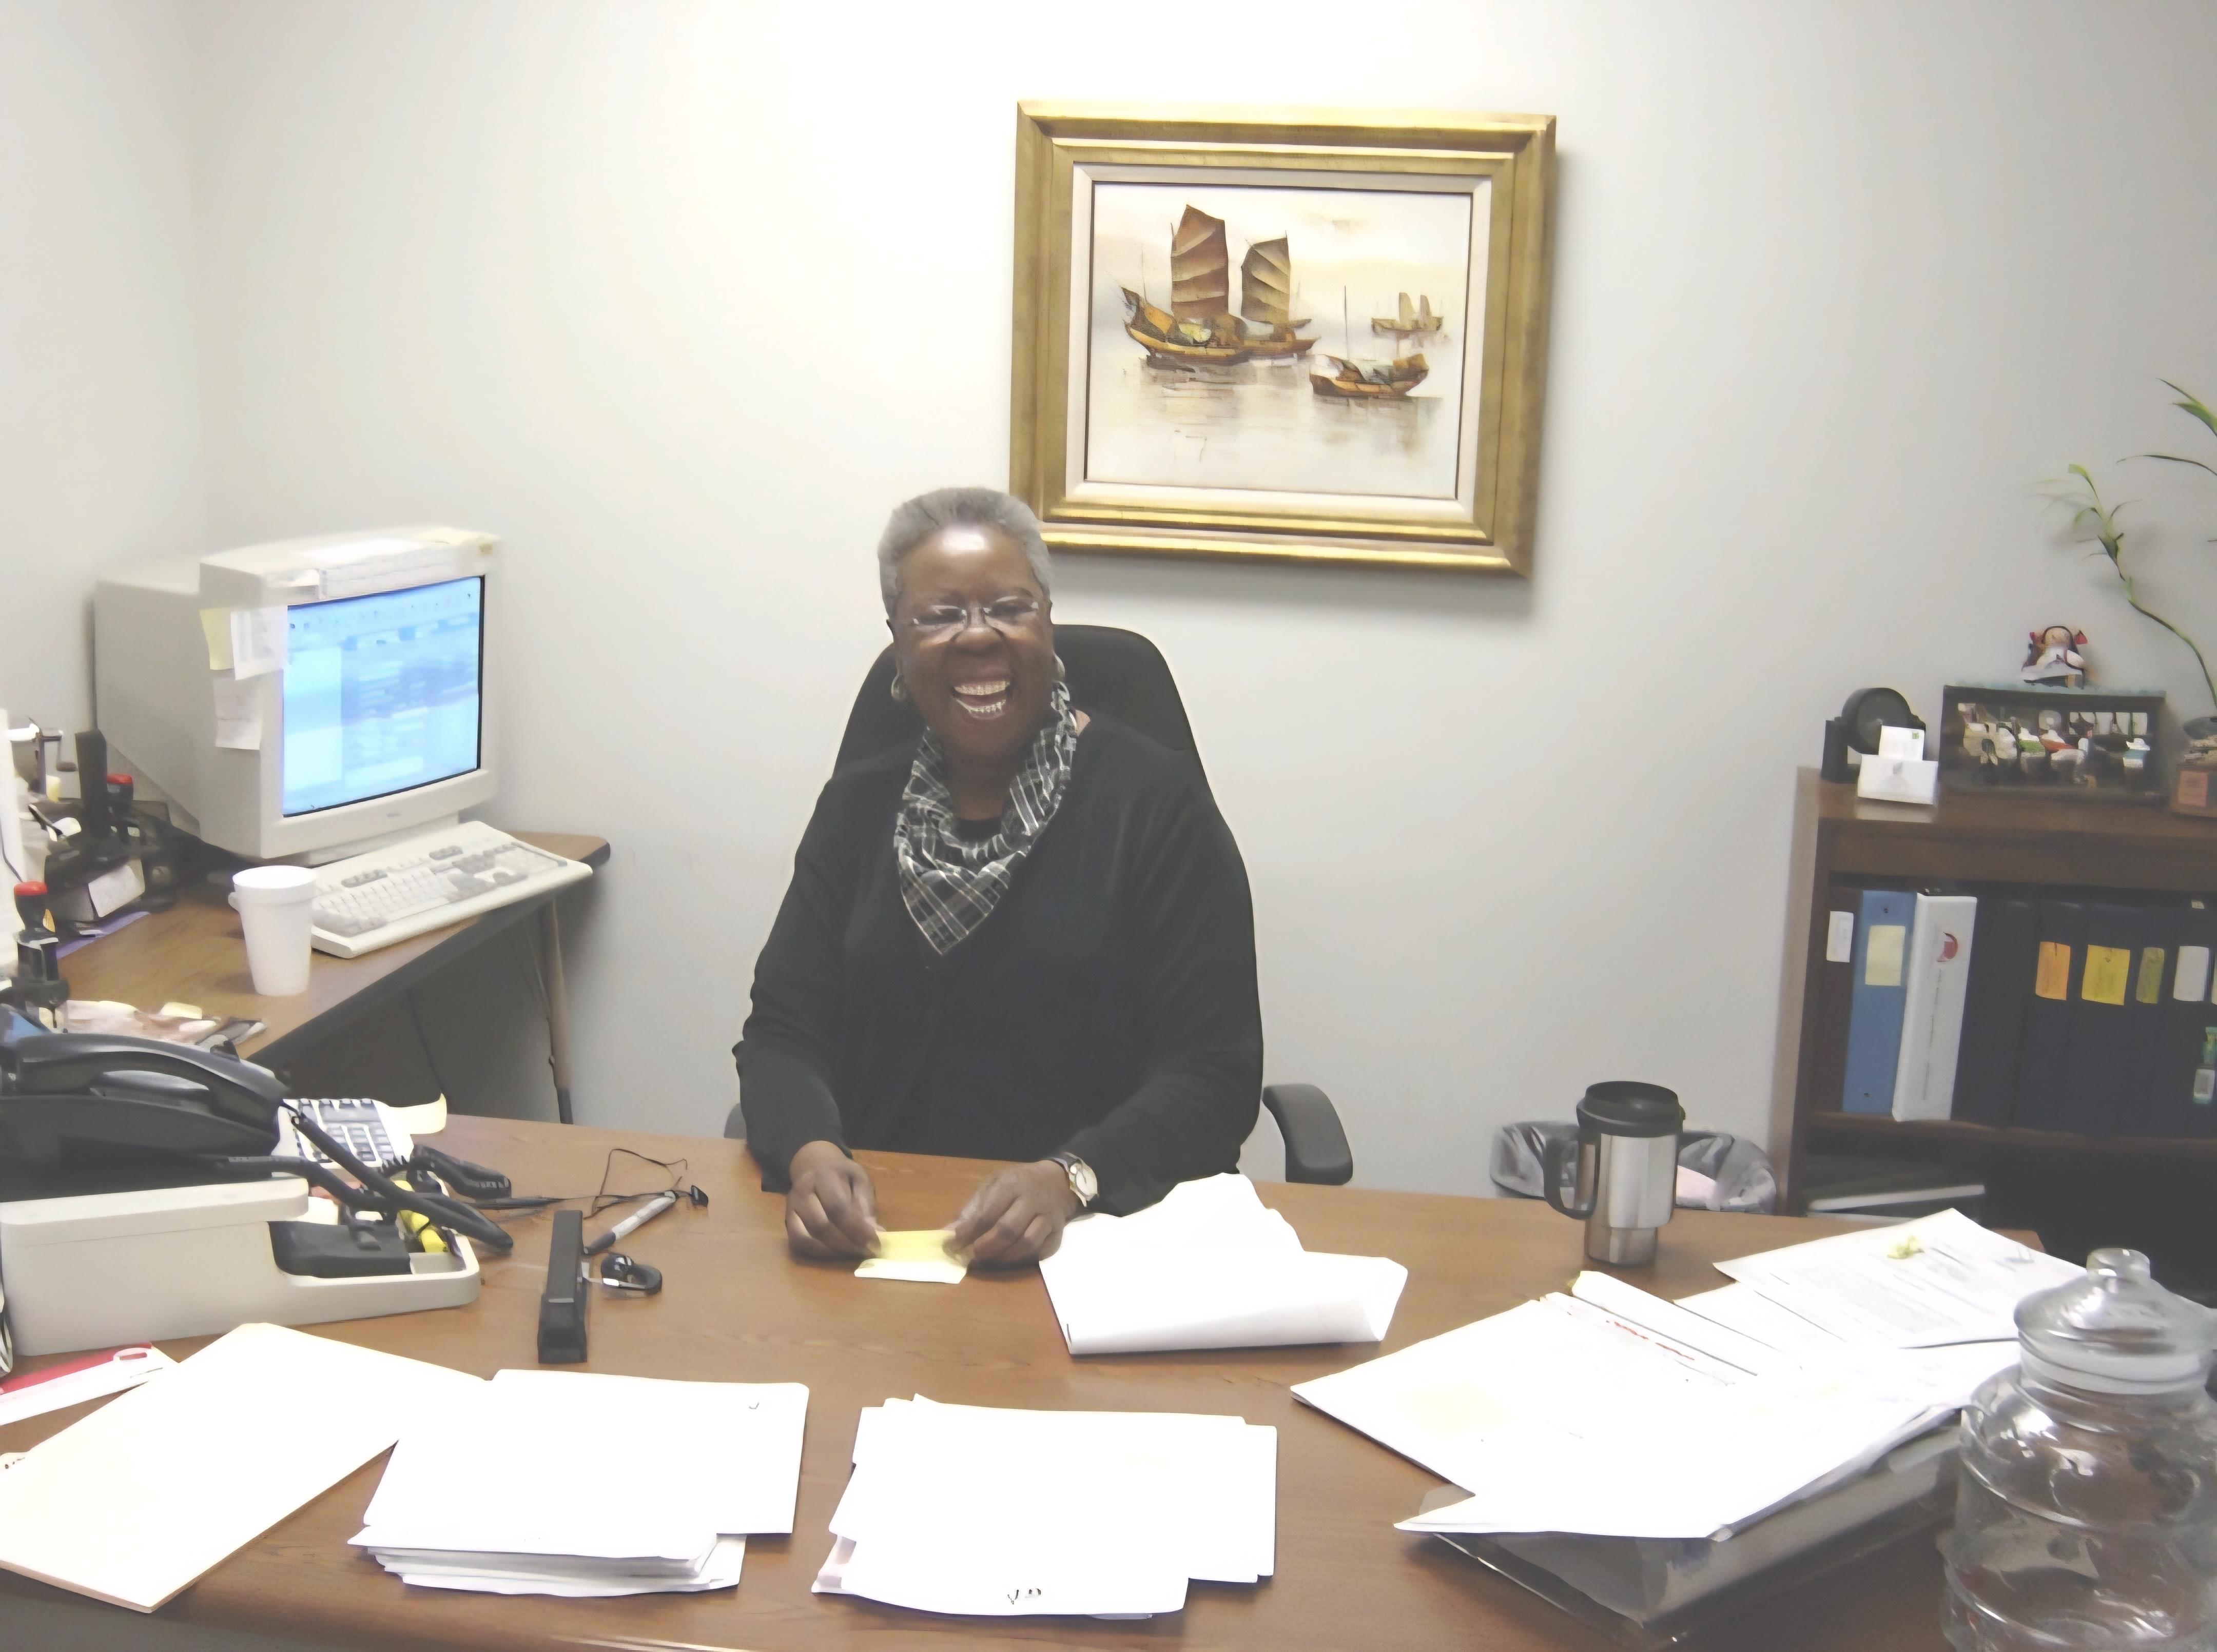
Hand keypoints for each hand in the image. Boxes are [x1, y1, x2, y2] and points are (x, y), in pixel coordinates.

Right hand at [784, 1140, 879, 1258]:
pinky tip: (834, 1252)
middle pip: (820, 1225)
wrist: (814, 1164)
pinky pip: (797, 1242)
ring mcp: (791, 1207)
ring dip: (831, 1251)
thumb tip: (876, 1233)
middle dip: (846, 1243)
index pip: (837, 1207)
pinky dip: (817, 1252)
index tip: (874, 1242)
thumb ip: (866, 1204)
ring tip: (851, 1252)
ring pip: (805, 1238)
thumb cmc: (841, 1174)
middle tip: (865, 1250)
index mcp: (823, 1176)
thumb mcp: (859, 1179)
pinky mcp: (787, 1220)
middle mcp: (802, 1192)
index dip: (856, 1228)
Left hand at [947, 1161, 1079, 1267]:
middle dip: (986, 1246)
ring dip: (1004, 1256)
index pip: (988, 1211)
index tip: (952, 1244)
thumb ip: (971, 1210)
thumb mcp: (993, 1186)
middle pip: (1009, 1229)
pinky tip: (1009, 1258)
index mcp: (1011, 1185)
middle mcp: (1032, 1200)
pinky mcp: (1057, 1234)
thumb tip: (947, 1234)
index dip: (968, 1231)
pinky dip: (1022, 1259)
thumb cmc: (1017, 1185)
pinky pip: (1040, 1252)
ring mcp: (1048, 1218)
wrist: (1056, 1182)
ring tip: (989, 1259)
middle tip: (971, 1256)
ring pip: (1027, 1243)